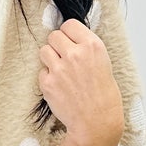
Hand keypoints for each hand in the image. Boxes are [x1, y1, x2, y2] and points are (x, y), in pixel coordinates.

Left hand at [39, 20, 122, 145]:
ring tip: (61, 70)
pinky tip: (59, 86)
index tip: (70, 41)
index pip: (69, 24)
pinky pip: (41, 71)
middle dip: (57, 45)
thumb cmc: (104, 94)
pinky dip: (47, 77)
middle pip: (53, 36)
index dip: (68, 33)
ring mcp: (59, 68)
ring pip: (44, 50)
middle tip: (64, 57)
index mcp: (92, 45)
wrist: (96, 121)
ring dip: (50, 58)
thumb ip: (86, 48)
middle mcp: (75, 54)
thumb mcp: (103, 62)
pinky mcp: (47, 83)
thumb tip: (70, 37)